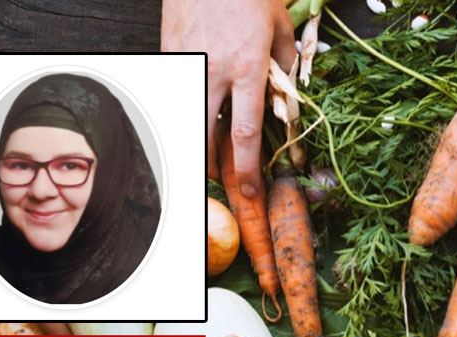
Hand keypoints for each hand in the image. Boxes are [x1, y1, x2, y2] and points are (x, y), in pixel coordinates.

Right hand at [161, 0, 294, 188]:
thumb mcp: (279, 25)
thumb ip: (285, 64)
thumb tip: (287, 95)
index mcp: (247, 68)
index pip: (245, 133)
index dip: (247, 169)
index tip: (251, 191)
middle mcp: (214, 71)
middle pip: (207, 137)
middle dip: (214, 168)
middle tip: (224, 183)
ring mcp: (187, 64)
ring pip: (185, 120)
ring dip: (195, 146)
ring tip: (206, 159)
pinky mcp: (168, 55)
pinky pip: (174, 96)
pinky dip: (183, 115)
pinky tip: (193, 122)